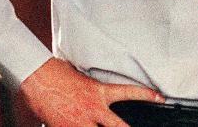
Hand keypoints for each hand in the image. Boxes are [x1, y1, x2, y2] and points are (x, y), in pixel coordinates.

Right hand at [19, 57, 163, 126]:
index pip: (130, 92)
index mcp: (99, 93)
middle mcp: (93, 109)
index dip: (148, 95)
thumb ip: (95, 93)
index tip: (160, 98)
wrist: (37, 77)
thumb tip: (101, 99)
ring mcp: (79, 122)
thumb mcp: (83, 80)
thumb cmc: (57, 74)